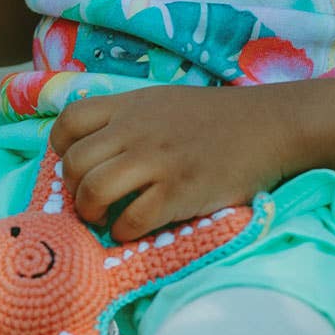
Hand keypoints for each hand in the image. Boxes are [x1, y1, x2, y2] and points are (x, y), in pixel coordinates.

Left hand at [48, 85, 288, 241]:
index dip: (61, 148)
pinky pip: (131, 219)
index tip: (77, 166)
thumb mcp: (161, 103)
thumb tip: (89, 151)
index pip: (69, 122)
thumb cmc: (215, 119)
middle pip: (74, 163)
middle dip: (73, 189)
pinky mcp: (179, 191)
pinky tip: (133, 229)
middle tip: (89, 201)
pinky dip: (125, 231)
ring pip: (94, 190)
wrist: (273, 126)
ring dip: (91, 212)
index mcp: (129, 106)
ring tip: (104, 218)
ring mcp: (157, 161)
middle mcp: (136, 130)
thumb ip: (125, 120)